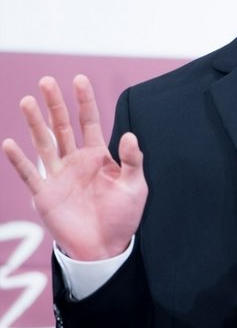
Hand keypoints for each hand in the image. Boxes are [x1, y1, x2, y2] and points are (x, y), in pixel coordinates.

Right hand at [2, 75, 147, 259]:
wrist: (105, 248)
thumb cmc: (122, 217)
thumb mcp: (135, 187)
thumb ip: (133, 161)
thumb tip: (130, 135)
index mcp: (98, 155)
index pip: (90, 121)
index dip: (84, 101)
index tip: (79, 79)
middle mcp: (75, 161)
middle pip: (62, 126)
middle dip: (55, 104)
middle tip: (47, 81)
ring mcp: (58, 176)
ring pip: (44, 143)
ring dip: (35, 123)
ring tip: (27, 101)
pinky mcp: (45, 194)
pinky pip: (30, 174)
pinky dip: (19, 160)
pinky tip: (10, 143)